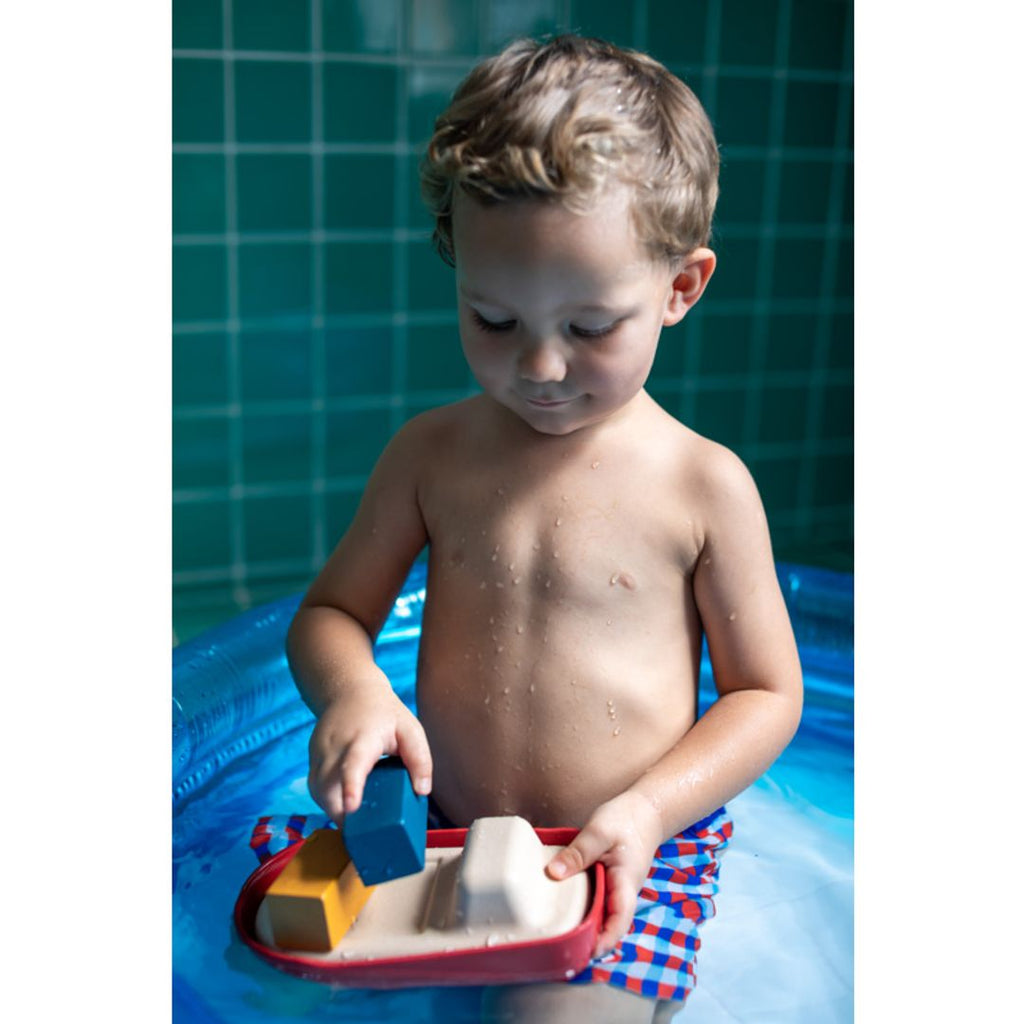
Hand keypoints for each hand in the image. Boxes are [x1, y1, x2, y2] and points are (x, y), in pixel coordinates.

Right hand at [307, 682, 432, 823]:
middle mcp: (335, 747)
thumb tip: (422, 791)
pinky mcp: (312, 759)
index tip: (351, 807)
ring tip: (355, 822)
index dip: (351, 787)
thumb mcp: (410, 729)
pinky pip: (315, 788)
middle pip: (328, 786)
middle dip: (340, 813)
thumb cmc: (383, 713)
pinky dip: (328, 801)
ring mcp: (319, 753)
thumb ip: (420, 759)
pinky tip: (344, 807)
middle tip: (362, 831)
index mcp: (362, 738)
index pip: (353, 764)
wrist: (350, 691)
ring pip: (318, 791)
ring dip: (333, 810)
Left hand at [545, 791, 663, 957]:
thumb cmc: (627, 819)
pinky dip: (584, 907)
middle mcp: (623, 892)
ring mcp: (617, 888)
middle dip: (590, 939)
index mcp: (626, 883)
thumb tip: (553, 874)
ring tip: (560, 932)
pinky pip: (598, 901)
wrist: (645, 810)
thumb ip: (578, 852)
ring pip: (603, 914)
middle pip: (609, 925)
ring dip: (586, 924)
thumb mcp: (599, 831)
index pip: (619, 921)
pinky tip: (564, 905)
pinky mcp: (610, 882)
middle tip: (563, 948)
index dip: (605, 940)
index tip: (587, 951)